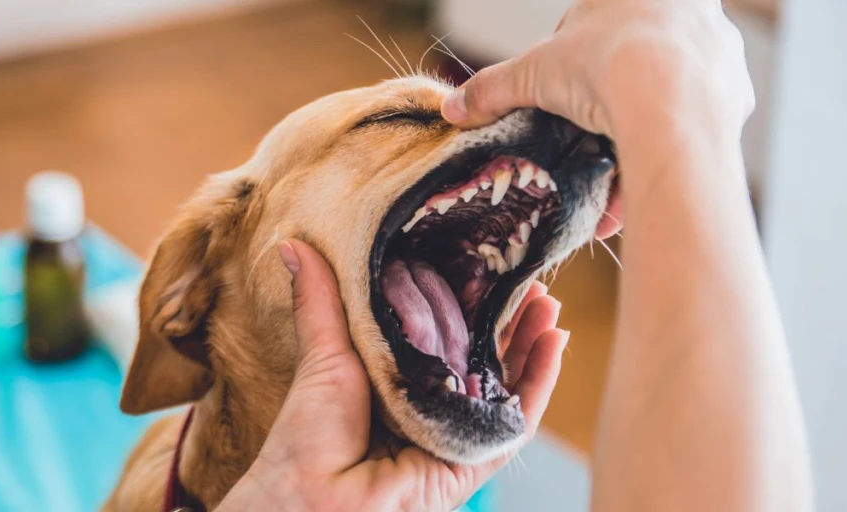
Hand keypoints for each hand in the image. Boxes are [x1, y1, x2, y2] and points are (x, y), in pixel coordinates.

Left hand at [217, 239, 568, 511]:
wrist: (313, 495)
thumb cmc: (309, 434)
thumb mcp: (324, 353)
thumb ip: (320, 300)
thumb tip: (292, 244)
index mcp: (399, 381)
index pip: (446, 336)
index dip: (470, 303)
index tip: (487, 266)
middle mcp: (431, 406)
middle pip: (484, 358)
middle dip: (510, 319)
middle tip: (530, 279)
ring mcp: (456, 433)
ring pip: (507, 383)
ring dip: (532, 342)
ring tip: (548, 302)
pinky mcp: (475, 459)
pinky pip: (517, 419)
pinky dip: (540, 382)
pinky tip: (554, 342)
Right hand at [441, 0, 754, 238]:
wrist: (669, 100)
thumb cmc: (605, 66)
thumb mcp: (533, 75)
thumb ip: (491, 89)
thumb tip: (451, 108)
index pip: (599, 26)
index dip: (574, 65)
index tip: (562, 98)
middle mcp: (687, 11)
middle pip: (637, 61)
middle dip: (610, 100)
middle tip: (586, 134)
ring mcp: (717, 53)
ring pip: (670, 96)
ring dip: (639, 131)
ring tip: (608, 172)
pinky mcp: (735, 95)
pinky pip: (693, 127)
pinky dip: (665, 153)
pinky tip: (641, 181)